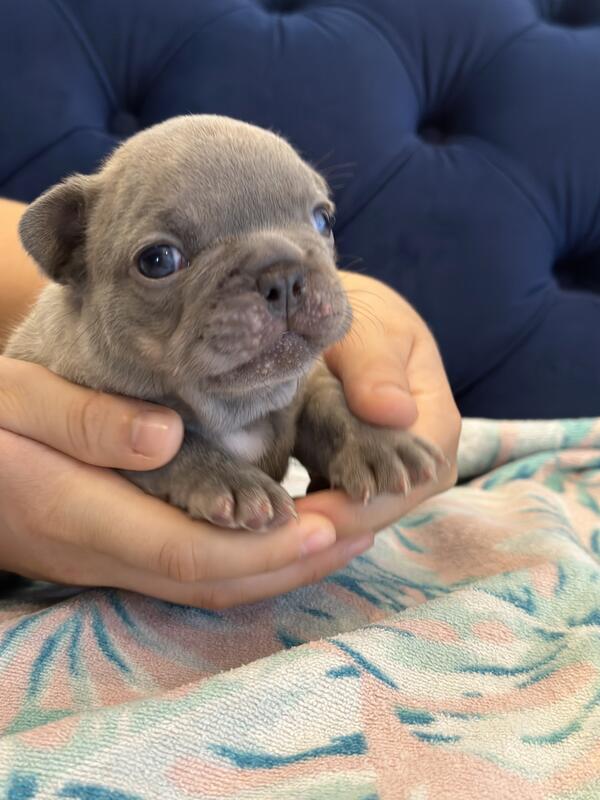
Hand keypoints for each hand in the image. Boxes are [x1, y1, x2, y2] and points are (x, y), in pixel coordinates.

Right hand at [0, 357, 372, 607]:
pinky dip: (244, 555)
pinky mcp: (113, 548)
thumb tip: (164, 436)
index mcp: (82, 513)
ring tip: (341, 531)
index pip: (190, 549)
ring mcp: (107, 559)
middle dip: (291, 563)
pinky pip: (190, 566)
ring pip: (205, 581)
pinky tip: (278, 528)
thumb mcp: (12, 402)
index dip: (263, 546)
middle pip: (212, 578)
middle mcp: (102, 552)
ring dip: (276, 565)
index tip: (329, 524)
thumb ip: (83, 423)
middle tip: (363, 528)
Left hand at [297, 272, 460, 534]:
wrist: (353, 312)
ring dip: (319, 525)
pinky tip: (274, 516)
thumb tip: (395, 415)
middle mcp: (419, 456)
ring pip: (362, 512)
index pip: (406, 482)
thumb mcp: (373, 328)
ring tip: (268, 534)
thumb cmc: (368, 314)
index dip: (362, 505)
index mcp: (434, 420)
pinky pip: (339, 500)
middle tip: (277, 537)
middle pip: (385, 508)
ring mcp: (389, 468)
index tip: (313, 513)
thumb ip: (377, 367)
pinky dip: (311, 510)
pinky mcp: (359, 470)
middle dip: (334, 525)